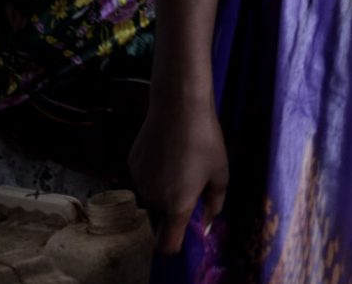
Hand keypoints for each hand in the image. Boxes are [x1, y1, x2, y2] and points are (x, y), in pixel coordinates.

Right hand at [128, 98, 229, 253]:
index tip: (186, 233)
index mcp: (177, 206)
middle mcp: (153, 199)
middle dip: (172, 212)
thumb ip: (214, 205)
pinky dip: (154, 174)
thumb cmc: (205, 140)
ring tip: (180, 164)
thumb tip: (207, 224)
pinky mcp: (131, 164)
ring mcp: (138, 181)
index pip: (167, 245)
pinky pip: (143, 179)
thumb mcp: (220, 174)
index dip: (175, 244)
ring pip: (150, 198)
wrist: (178, 106)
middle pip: (159, 220)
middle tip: (191, 187)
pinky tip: (167, 151)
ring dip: (162, 192)